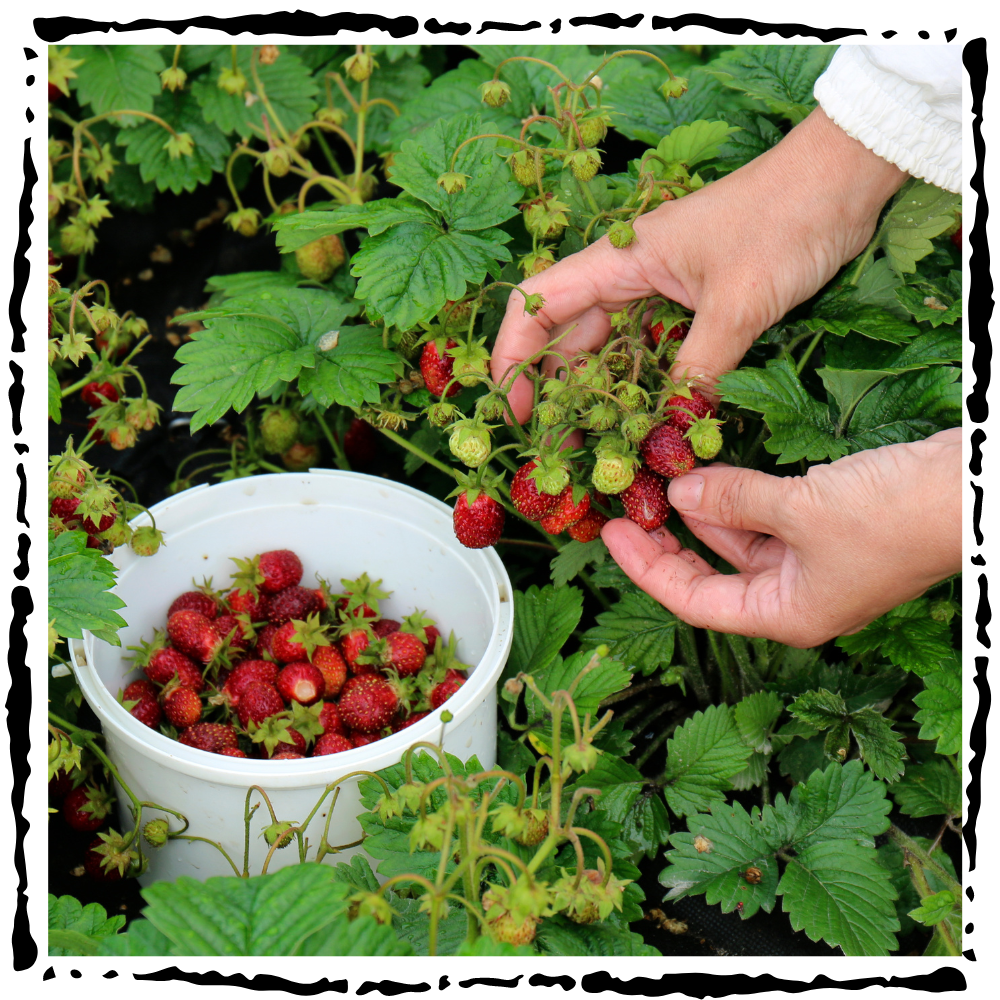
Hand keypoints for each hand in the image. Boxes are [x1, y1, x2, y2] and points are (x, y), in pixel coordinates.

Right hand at [491, 108, 908, 420]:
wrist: (842, 179)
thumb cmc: (785, 222)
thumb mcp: (739, 305)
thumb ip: (699, 369)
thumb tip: (672, 430)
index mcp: (621, 259)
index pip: (539, 303)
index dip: (514, 356)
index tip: (515, 409)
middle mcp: (630, 272)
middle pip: (569, 334)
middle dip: (557, 391)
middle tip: (559, 448)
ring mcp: (660, 286)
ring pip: (609, 345)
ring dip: (600, 392)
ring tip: (595, 444)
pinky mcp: (691, 300)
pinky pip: (650, 347)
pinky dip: (643, 383)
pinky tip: (644, 417)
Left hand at [600, 429, 960, 646]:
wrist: (973, 488)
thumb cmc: (894, 515)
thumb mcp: (800, 508)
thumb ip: (732, 500)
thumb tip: (677, 491)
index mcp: (788, 614)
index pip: (696, 602)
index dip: (647, 569)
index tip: (610, 534)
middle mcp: (797, 596)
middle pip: (713, 575)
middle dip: (669, 541)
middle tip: (628, 506)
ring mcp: (814, 563)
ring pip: (739, 541)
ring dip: (703, 511)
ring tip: (661, 478)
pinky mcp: (828, 529)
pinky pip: (766, 517)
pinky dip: (738, 496)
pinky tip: (709, 472)